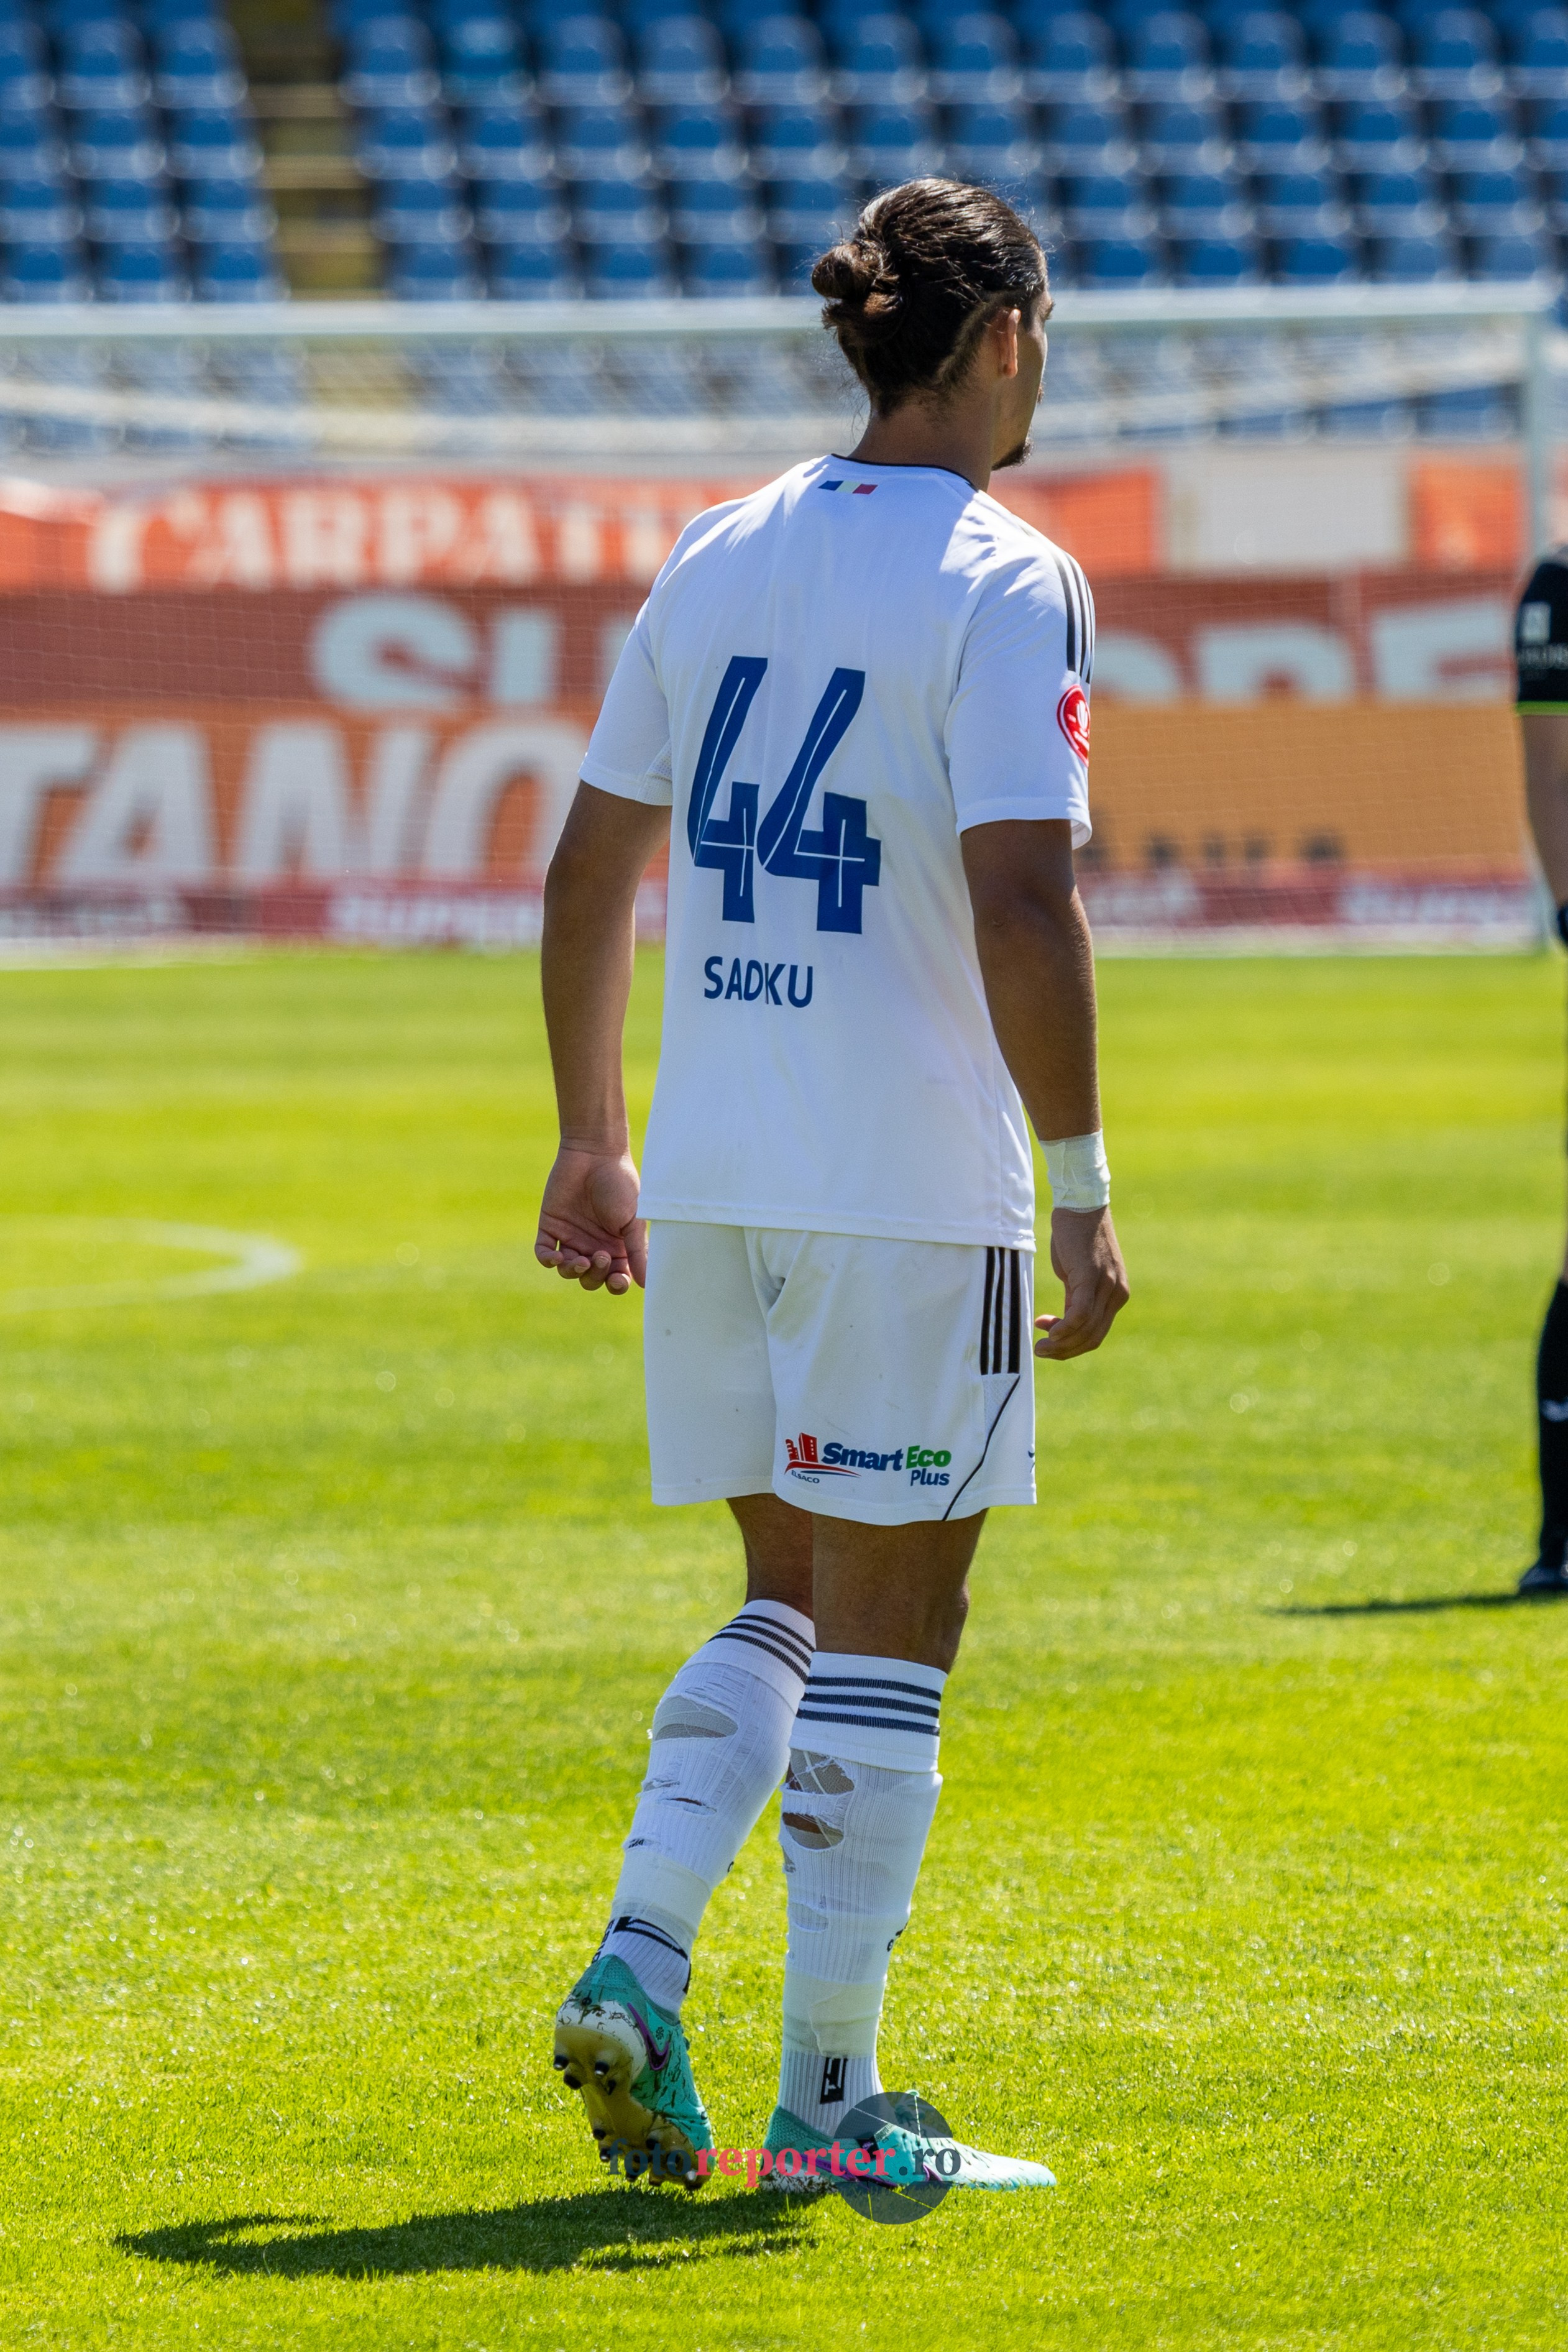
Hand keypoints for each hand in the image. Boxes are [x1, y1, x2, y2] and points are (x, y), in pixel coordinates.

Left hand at [535, 1146, 646, 1294]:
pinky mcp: (551, 1227)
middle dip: (596, 1275)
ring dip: (573, 1271)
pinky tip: (558, 1257)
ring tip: (580, 1259)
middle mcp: (594, 1246)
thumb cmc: (620, 1185)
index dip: (616, 1285)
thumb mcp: (634, 1220)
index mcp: (617, 1247)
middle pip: (591, 1279)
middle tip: (600, 1255)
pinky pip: (545, 1254)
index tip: (618, 1279)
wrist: (595, 1154)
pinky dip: (549, 1261)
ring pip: (568, 1271)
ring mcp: (571, 1238)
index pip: (615, 1278)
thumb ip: (638, 1252)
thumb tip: (646, 1284)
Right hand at [1035, 1204, 1127, 1359]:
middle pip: (1093, 1337)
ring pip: (1086, 1330)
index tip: (1048, 1338)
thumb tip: (1065, 1320)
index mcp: (1116, 1294)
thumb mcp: (1077, 1273)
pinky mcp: (1091, 1277)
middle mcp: (1117, 1293)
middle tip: (1041, 1351)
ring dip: (1061, 1344)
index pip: (1097, 1333)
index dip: (1072, 1344)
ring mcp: (1106, 1286)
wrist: (1081, 1205)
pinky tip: (1048, 1332)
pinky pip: (1080, 1315)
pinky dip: (1064, 1329)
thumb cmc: (1075, 1236)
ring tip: (1039, 1345)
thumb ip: (1076, 1297)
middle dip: (1065, 1351)